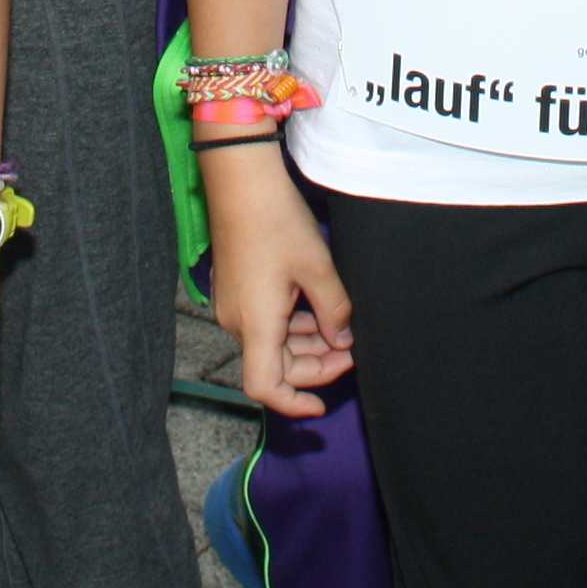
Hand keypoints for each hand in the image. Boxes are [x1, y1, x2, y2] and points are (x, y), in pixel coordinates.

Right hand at [203, 154, 354, 418]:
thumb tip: (342, 340)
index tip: (322, 406)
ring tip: (342, 326)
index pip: (265, 387)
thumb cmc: (277, 221)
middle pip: (275, 365)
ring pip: (273, 342)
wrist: (241, 181)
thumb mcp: (318, 268)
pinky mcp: (236, 289)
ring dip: (307, 343)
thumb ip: (335, 310)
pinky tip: (319, 307)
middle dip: (315, 364)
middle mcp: (238, 321)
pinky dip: (293, 324)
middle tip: (352, 348)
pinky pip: (266, 321)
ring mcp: (234, 304)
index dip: (293, 404)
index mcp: (256, 324)